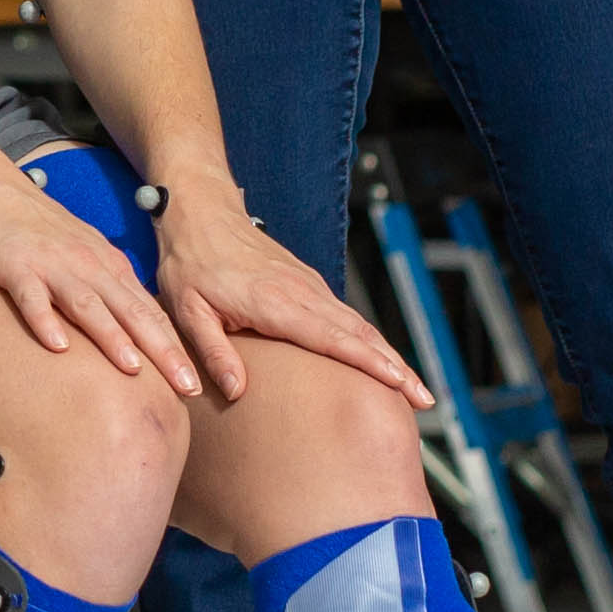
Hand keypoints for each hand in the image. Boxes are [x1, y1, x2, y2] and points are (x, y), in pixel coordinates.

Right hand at [0, 166, 203, 394]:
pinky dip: (45, 321)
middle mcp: (87, 265)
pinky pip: (32, 297)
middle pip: (131, 312)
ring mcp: (52, 265)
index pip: (149, 312)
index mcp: (108, 266)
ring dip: (112, 336)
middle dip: (161, 350)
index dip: (174, 347)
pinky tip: (57, 346)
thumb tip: (136, 333)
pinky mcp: (16, 265)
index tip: (193, 383)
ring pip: (88, 305)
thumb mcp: (84, 256)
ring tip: (133, 369)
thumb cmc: (39, 230)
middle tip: (186, 386)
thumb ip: (107, 290)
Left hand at [146, 186, 432, 409]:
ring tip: (414, 388)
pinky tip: (380, 360)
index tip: (400, 385)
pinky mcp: (307, 283)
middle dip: (396, 367)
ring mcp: (309, 286)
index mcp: (276, 303)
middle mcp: (302, 293)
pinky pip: (346, 315)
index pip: (334, 338)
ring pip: (359, 324)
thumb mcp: (187, 311)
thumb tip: (236, 392)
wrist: (200, 211)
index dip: (370, 364)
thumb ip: (213, 351)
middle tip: (425, 401)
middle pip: (360, 334)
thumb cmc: (190, 263)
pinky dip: (370, 340)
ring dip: (389, 355)